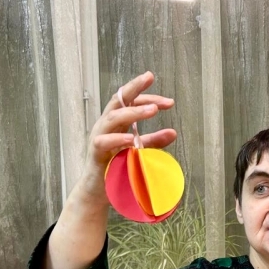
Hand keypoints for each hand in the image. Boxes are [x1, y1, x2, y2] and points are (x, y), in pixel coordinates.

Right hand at [81, 71, 176, 198]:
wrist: (98, 192)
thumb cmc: (116, 168)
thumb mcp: (139, 152)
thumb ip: (153, 141)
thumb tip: (173, 132)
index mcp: (117, 123)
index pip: (130, 102)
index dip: (148, 97)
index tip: (169, 102)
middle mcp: (106, 125)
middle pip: (118, 100)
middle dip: (133, 87)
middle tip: (149, 77)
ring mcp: (99, 137)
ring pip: (113, 117)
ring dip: (133, 112)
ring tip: (153, 110)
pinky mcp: (95, 153)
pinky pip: (103, 142)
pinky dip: (117, 139)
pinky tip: (131, 139)